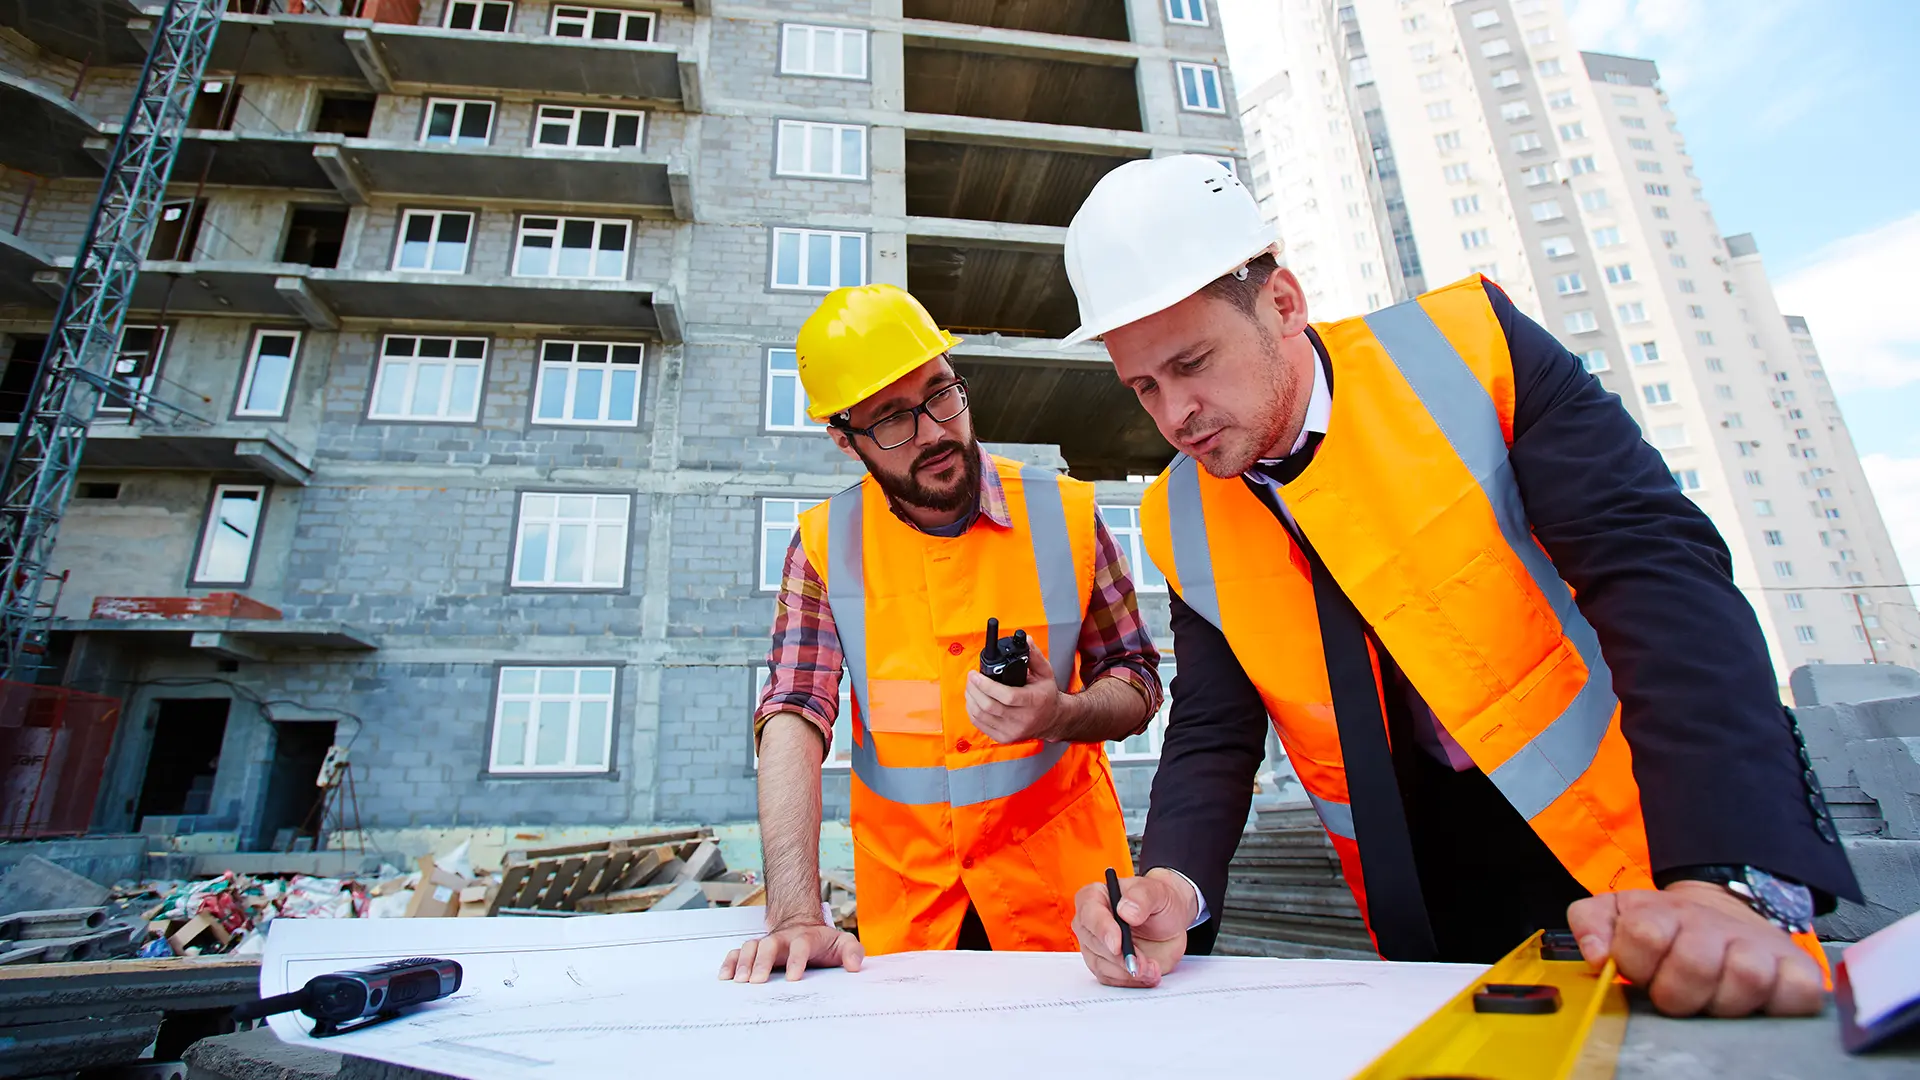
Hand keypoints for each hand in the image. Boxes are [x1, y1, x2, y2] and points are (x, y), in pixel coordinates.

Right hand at [718, 919, 863, 982]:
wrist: (804, 926)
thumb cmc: (823, 941)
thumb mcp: (843, 943)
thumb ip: (852, 952)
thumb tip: (855, 966)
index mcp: (806, 937)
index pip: (801, 945)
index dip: (796, 960)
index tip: (793, 978)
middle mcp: (783, 938)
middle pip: (770, 944)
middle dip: (762, 961)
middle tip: (757, 981)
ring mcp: (767, 942)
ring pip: (752, 946)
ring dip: (744, 962)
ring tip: (739, 981)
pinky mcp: (756, 949)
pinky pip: (739, 952)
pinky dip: (730, 962)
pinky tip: (725, 976)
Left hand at [965, 646, 1064, 743]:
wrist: (1053, 720)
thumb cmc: (1046, 695)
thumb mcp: (1045, 673)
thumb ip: (1034, 656)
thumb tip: (1027, 641)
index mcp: (1034, 701)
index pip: (1006, 696)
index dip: (986, 685)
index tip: (976, 675)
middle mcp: (1023, 719)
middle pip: (989, 706)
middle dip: (974, 690)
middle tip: (970, 678)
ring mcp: (1013, 731)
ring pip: (982, 716)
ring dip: (971, 699)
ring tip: (970, 687)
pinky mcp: (1004, 738)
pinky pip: (981, 725)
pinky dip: (972, 712)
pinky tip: (973, 701)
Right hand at [1071, 868, 1194, 987]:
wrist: (1170, 923)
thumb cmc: (1158, 901)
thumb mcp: (1157, 892)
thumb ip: (1142, 897)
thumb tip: (1126, 911)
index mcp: (1096, 896)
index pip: (1089, 913)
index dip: (1102, 930)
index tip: (1118, 945)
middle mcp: (1090, 922)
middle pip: (1094, 944)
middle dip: (1120, 957)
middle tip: (1143, 962)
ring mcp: (1096, 945)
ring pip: (1101, 965)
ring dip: (1127, 972)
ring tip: (1152, 968)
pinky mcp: (1106, 965)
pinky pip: (1111, 979)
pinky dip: (1131, 981)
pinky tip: (1149, 974)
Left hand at [1567, 882, 1823, 1016]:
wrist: (1722, 913)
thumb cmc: (1666, 928)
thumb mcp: (1618, 913)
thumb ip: (1590, 922)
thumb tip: (1597, 954)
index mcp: (1664, 914)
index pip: (1645, 934)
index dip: (1637, 962)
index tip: (1641, 971)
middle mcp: (1714, 926)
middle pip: (1695, 963)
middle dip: (1677, 992)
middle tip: (1677, 994)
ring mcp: (1759, 947)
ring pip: (1746, 977)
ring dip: (1724, 1000)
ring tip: (1714, 999)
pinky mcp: (1798, 970)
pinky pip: (1797, 992)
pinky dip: (1781, 1004)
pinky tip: (1758, 1003)